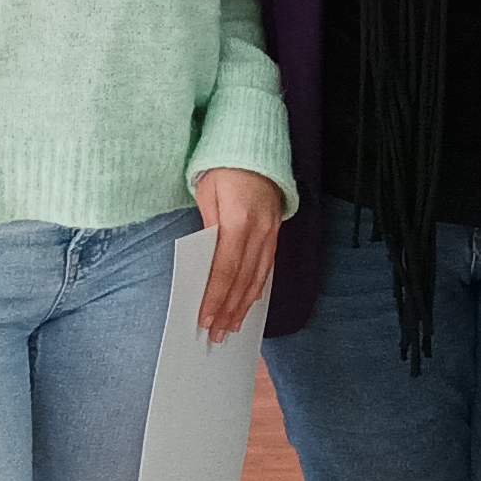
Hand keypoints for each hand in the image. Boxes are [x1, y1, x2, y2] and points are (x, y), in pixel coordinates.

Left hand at [192, 167, 281, 340]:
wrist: (255, 146)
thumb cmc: (223, 166)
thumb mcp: (206, 193)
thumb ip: (207, 229)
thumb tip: (205, 262)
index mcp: (238, 220)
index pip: (225, 269)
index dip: (215, 297)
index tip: (205, 319)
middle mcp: (259, 230)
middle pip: (243, 280)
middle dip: (228, 310)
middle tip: (216, 334)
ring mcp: (271, 232)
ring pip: (258, 278)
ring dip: (244, 305)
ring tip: (232, 327)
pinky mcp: (275, 232)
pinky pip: (266, 267)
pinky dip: (257, 288)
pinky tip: (249, 303)